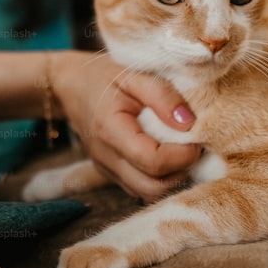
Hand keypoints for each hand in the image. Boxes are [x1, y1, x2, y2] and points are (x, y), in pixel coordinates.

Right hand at [53, 51, 200, 202]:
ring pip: (147, 193)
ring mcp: (106, 169)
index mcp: (111, 130)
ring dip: (172, 178)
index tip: (197, 136)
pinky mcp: (111, 174)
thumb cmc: (104, 76)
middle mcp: (106, 157)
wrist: (70, 85)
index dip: (183, 155)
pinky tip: (166, 155)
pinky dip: (160, 178)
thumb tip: (189, 124)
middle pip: (152, 188)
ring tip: (180, 149)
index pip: (153, 162)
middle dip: (181, 171)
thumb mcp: (134, 74)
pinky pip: (140, 188)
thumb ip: (162, 96)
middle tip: (193, 145)